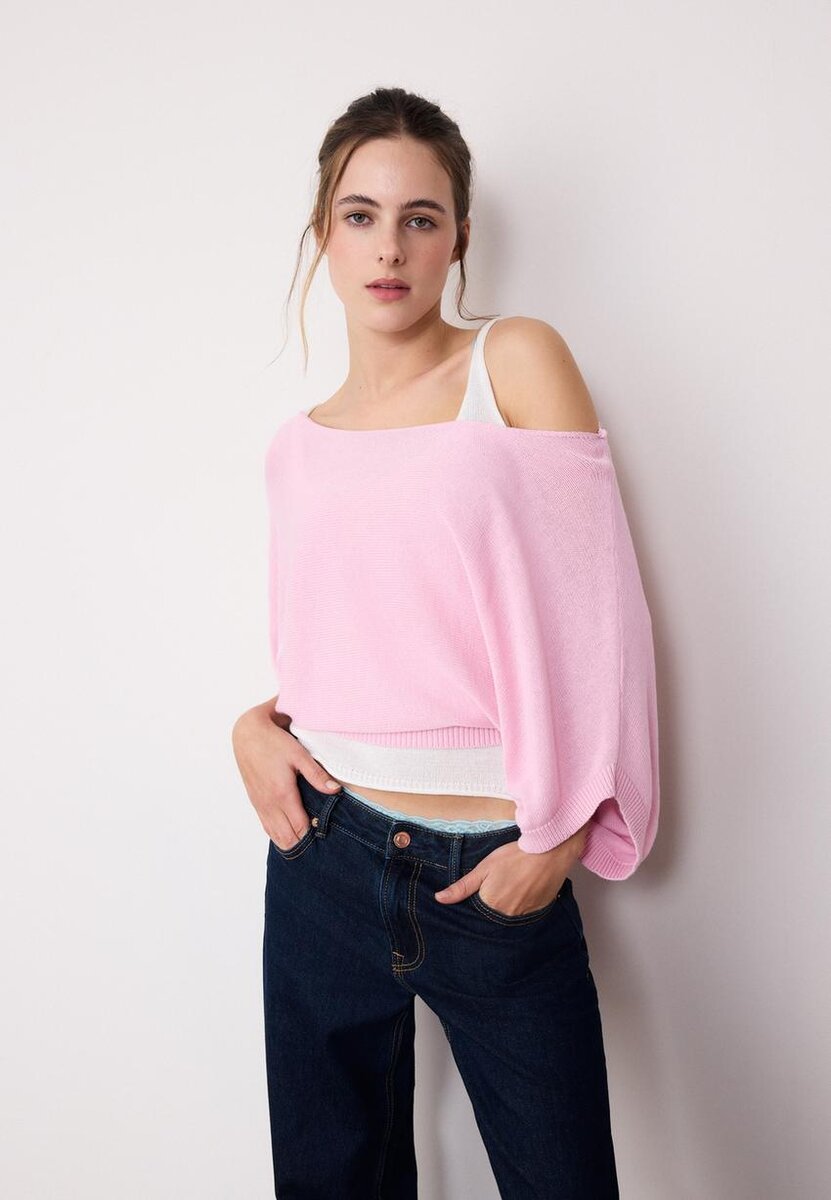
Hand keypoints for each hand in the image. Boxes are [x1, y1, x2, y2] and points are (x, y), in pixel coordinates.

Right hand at [231, 699, 340, 849]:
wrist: (248, 734)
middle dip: (303, 842)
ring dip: (290, 841)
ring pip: (275, 836)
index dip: (313, 835)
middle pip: (287, 838)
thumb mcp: (299, 755)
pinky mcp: (255, 802)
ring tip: (307, 838)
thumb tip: (335, 790)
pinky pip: (267, 827)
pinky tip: (290, 832)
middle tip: (318, 839)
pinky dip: (279, 834)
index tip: (325, 833)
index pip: (299, 828)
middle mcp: (269, 804)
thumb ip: (317, 775)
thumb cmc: (274, 742)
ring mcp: (260, 805)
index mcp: (282, 794)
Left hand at [433, 824, 588, 916]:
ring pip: (509, 916)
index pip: (477, 913)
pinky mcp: (539, 911)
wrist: (550, 851)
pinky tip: (524, 889)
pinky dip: (522, 904)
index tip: (483, 889)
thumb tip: (440, 899)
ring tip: (512, 886)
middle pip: (493, 916)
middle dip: (492, 905)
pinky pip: (525, 914)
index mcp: (490, 905)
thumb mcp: (484, 867)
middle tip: (500, 885)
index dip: (478, 901)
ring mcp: (525, 915)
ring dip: (508, 905)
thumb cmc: (515, 856)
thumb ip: (462, 886)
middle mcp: (507, 916)